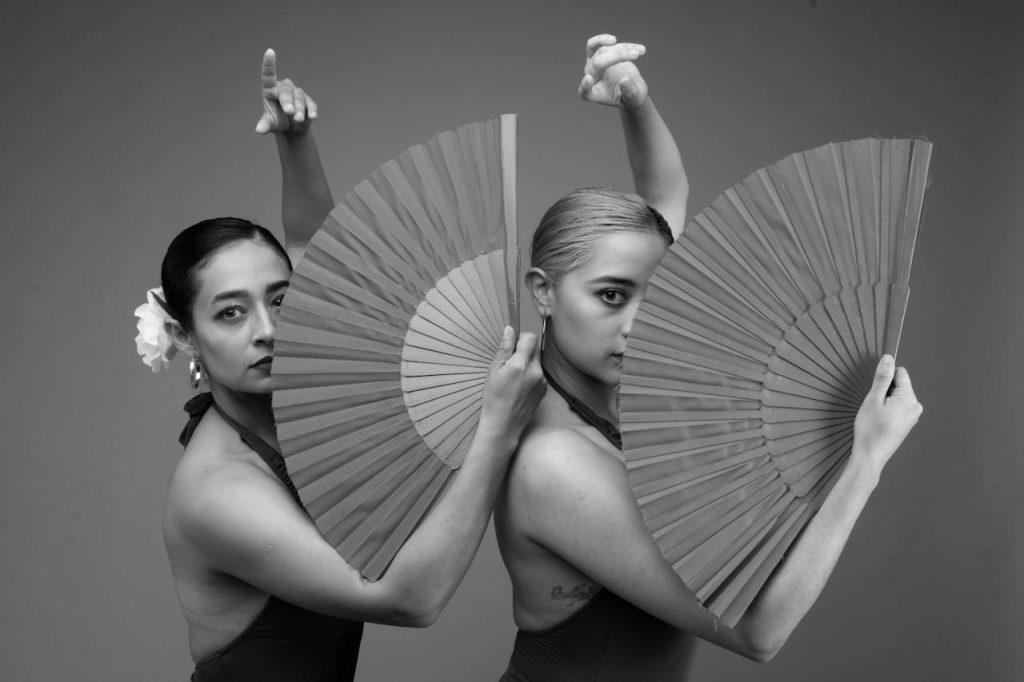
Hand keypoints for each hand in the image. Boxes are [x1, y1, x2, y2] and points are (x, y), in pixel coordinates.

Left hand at [255, 49, 317, 134]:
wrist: (292, 128)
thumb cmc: (277, 120)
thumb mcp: (270, 123)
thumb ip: (265, 124)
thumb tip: (259, 130)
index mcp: (270, 89)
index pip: (268, 75)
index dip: (269, 64)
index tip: (270, 51)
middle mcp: (284, 88)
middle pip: (286, 91)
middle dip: (289, 101)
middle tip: (289, 112)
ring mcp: (297, 93)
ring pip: (299, 98)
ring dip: (299, 110)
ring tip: (297, 120)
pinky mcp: (309, 101)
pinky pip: (311, 104)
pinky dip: (311, 110)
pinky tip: (312, 117)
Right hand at [479, 327, 546, 443]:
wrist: (504, 425)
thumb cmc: (494, 399)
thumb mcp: (493, 371)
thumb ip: (504, 349)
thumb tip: (510, 330)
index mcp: (520, 365)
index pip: (530, 338)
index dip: (521, 338)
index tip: (513, 346)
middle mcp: (535, 371)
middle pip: (536, 348)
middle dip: (525, 350)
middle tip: (511, 362)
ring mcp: (542, 381)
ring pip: (537, 361)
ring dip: (528, 362)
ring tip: (514, 377)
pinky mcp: (545, 389)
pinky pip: (539, 373)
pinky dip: (531, 374)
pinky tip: (519, 386)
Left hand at [578, 34, 647, 108]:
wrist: (632, 87)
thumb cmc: (631, 97)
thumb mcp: (634, 98)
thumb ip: (630, 92)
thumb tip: (624, 80)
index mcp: (595, 94)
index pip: (585, 92)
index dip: (585, 85)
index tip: (588, 79)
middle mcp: (591, 78)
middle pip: (598, 63)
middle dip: (617, 56)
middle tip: (635, 55)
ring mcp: (592, 65)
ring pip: (602, 50)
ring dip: (622, 49)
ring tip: (638, 53)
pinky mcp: (596, 54)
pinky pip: (597, 43)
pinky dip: (611, 41)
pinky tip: (631, 46)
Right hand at [851, 355, 922, 471]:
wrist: (871, 456)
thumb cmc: (870, 430)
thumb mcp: (873, 400)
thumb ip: (882, 378)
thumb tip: (888, 359)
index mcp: (909, 398)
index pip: (900, 373)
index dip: (885, 376)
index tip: (875, 387)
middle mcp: (915, 406)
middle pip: (899, 385)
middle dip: (884, 390)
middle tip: (873, 405)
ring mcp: (913, 416)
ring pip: (897, 396)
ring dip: (885, 400)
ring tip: (876, 414)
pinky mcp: (908, 423)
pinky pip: (898, 407)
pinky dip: (888, 409)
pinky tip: (880, 420)